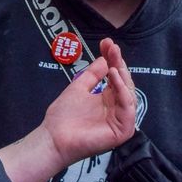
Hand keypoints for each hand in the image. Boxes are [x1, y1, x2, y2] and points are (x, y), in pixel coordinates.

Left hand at [41, 37, 135, 166]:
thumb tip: (105, 58)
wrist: (53, 137)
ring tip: (113, 63)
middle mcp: (116, 109)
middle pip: (124, 82)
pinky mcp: (122, 131)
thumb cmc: (63, 116)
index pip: (116, 76)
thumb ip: (93, 74)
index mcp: (108, 100)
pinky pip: (127, 108)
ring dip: (122, 76)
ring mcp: (120, 121)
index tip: (107, 43)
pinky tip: (114, 77)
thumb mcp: (79, 87)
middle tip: (112, 48)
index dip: (113, 59)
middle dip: (119, 63)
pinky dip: (122, 91)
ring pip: (129, 94)